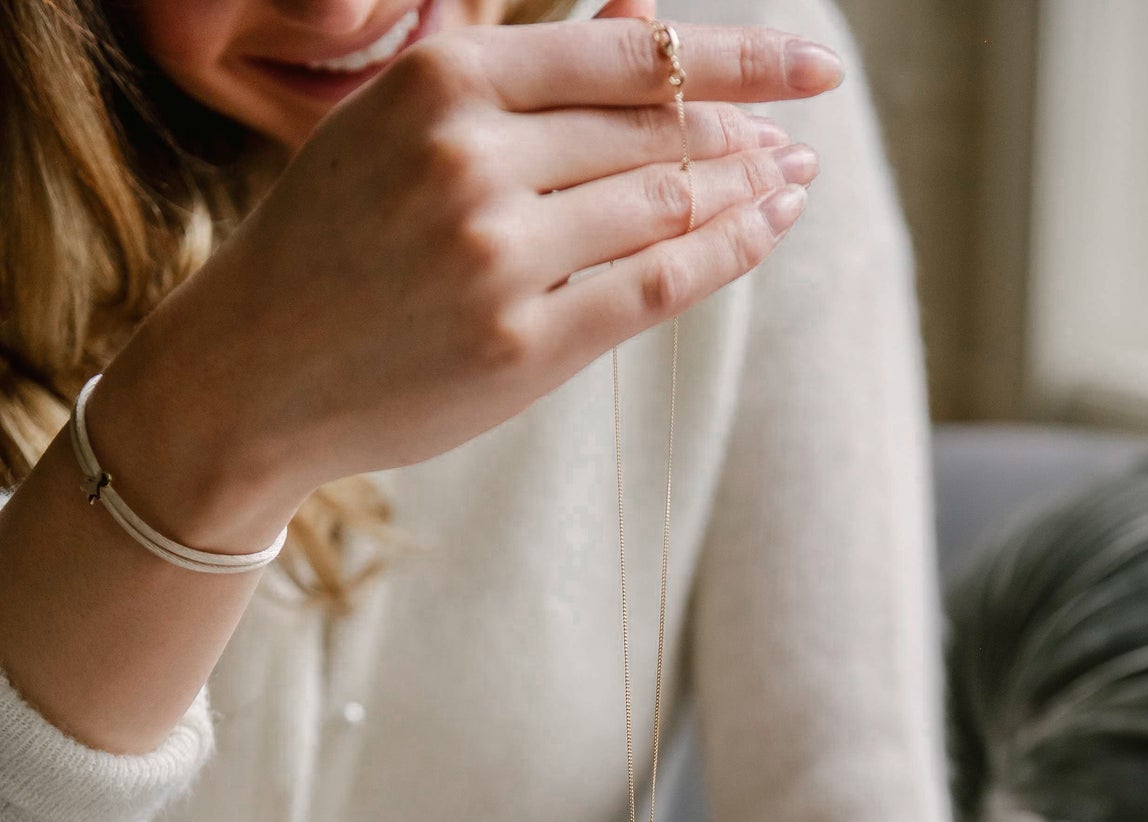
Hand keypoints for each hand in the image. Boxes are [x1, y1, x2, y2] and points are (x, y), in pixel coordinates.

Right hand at [95, 4, 834, 545]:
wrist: (253, 372)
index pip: (632, 53)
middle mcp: (474, 159)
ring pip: (665, 205)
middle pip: (659, 130)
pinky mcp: (522, 345)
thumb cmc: (333, 243)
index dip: (739, 59)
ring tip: (787, 186)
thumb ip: (522, 79)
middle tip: (791, 142)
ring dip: (745, 193)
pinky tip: (764, 232)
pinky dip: (726, 254)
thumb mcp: (402, 128)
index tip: (806, 68)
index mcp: (445, 82)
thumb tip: (643, 16)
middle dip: (743, 134)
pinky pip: (656, 288)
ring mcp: (500, 257)